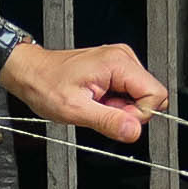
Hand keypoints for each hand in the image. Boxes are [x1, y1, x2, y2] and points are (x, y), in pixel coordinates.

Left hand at [0, 38, 168, 144]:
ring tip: (95, 103)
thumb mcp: (75, 110)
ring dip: (119, 107)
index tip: (115, 116)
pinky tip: (97, 99)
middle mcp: (123, 57)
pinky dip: (114, 101)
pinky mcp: (116, 68)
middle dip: (128, 111)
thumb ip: (108, 121)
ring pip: (139, 96)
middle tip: (101, 109)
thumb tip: (134, 131)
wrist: (31, 72)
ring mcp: (120, 61)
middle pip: (150, 95)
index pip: (156, 94)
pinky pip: (128, 92)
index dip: (138, 114)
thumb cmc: (46, 84)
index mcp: (118, 63)